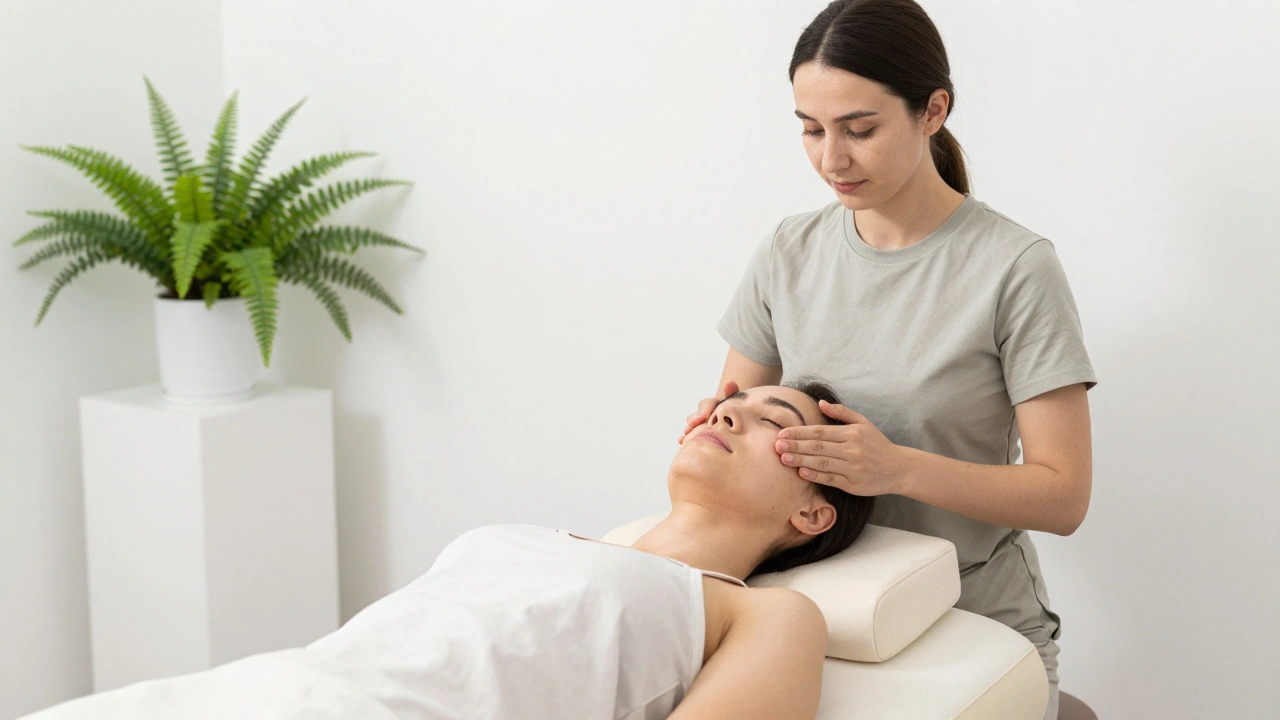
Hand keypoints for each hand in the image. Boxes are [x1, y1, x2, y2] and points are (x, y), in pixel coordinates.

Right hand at [678, 380, 739, 444]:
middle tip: (696, 423)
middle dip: (695, 419)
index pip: (707, 404)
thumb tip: (730, 382)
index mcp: (713, 405)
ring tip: (688, 432)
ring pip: (691, 423)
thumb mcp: (736, 401)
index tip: (706, 415)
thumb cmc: (735, 411)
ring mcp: (699, 423)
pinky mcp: (698, 433)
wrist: (734, 419)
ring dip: (689, 427)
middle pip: (696, 414)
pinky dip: (684, 437)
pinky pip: (690, 435)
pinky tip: (681, 440)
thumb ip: (732, 392)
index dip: (706, 409)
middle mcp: (703, 413)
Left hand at [774, 399, 908, 495]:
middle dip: (796, 446)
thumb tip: (820, 403)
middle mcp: (852, 449)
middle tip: (776, 445)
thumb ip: (841, 412)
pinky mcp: (853, 484)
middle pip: (818, 447)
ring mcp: (852, 467)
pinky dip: (815, 475)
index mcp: (852, 433)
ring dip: (801, 461)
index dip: (800, 433)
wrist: (898, 468)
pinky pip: (830, 479)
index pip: (820, 432)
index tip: (783, 433)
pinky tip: (801, 472)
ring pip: (822, 463)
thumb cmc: (877, 444)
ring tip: (783, 458)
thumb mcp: (863, 423)